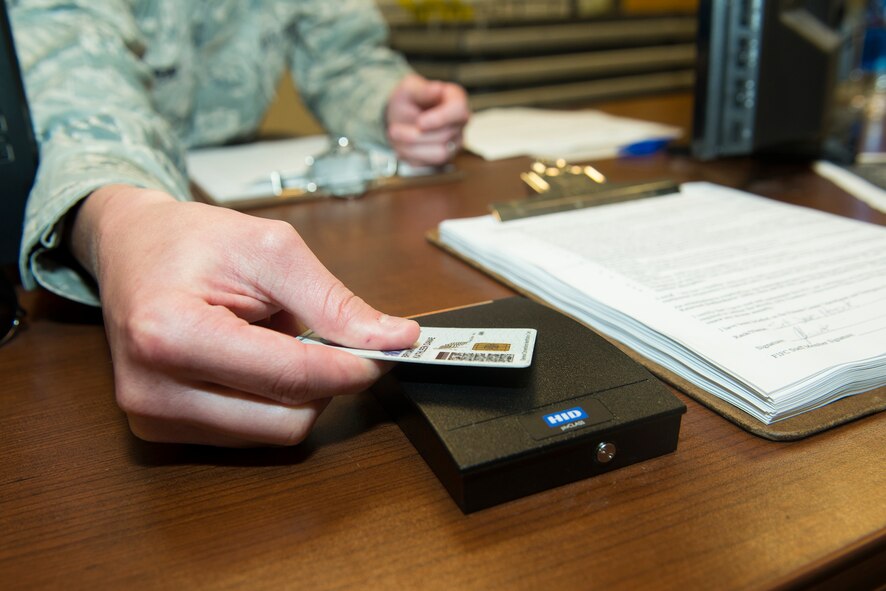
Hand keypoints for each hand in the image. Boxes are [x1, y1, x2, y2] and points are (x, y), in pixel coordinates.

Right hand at [70, 185, 419, 446]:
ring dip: (297, 391)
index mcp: (171, 334)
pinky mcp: (162, 431)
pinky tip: (253, 361)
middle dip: (325, 381)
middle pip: (288, 419)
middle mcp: (154, 390)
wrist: (130, 250)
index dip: (352, 367)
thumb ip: (332, 301)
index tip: (388, 349)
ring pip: (275, 433)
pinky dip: (271, 400)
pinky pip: (251, 433)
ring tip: (273, 339)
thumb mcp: (270, 249)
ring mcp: (154, 418)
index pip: (290, 377)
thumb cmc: (192, 240)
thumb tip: (393, 338)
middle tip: (327, 336)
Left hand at [386, 73, 470, 165]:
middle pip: (445, 136)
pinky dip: (411, 157)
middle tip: (393, 130)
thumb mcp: (408, 88)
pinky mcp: (444, 158)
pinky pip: (430, 164)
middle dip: (415, 135)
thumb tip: (437, 88)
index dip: (440, 119)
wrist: (400, 117)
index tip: (420, 122)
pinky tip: (402, 146)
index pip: (459, 111)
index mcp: (455, 99)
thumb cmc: (408, 100)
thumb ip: (422, 89)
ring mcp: (454, 142)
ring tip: (396, 138)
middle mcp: (458, 123)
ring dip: (412, 149)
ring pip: (440, 155)